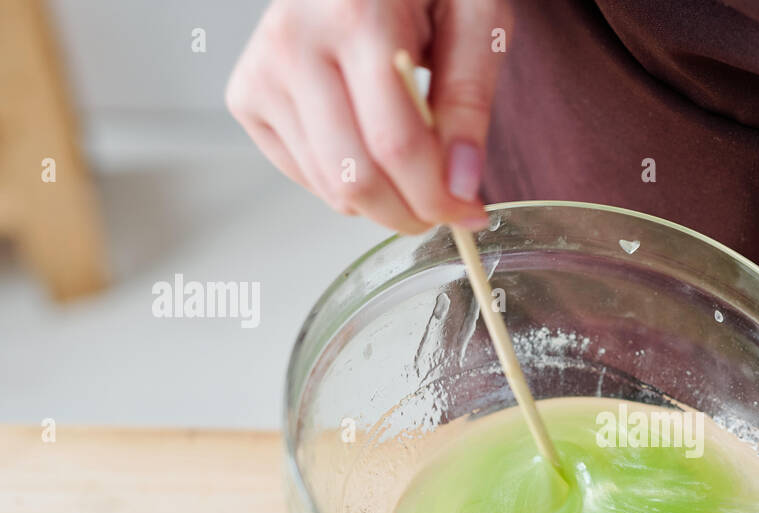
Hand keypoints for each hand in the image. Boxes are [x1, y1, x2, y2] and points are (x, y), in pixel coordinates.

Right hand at [226, 0, 506, 232]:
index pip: (395, 143)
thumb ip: (470, 99)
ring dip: (383, 201)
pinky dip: (348, 183)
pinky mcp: (248, 98)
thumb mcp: (474, 19)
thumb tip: (460, 184)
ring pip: (330, 187)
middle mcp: (294, 44)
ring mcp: (263, 73)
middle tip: (444, 206)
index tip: (469, 210)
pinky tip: (370, 147)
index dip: (438, 195)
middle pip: (355, 177)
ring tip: (414, 169)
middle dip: (411, 212)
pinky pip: (306, 177)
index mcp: (354, 15)